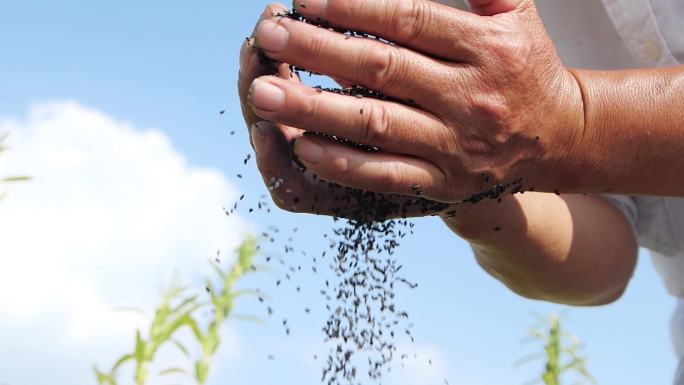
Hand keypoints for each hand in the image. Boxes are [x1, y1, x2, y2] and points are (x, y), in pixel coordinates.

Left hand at [247, 0, 584, 202]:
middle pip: (382, 70)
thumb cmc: (525, 68)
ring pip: (375, 125)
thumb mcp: (516, 15)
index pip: (410, 21)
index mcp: (486, 49)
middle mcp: (470, 98)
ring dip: (314, 110)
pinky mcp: (442, 183)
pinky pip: (386, 175)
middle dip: (318, 51)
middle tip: (268, 35)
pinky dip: (342, 163)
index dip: (354, 8)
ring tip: (261, 95)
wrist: (559, 139)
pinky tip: (301, 146)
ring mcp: (455, 146)